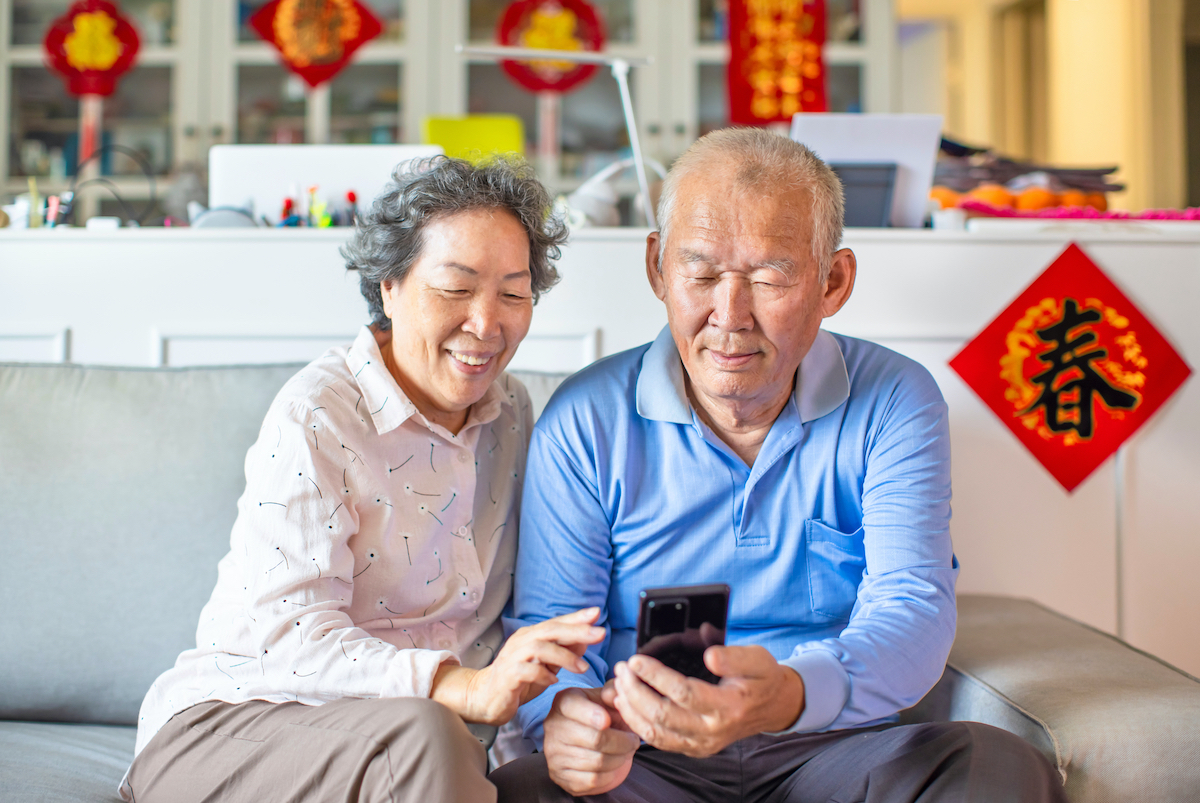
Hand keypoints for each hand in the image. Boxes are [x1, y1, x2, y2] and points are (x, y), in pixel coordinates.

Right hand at [431, 607, 603, 725]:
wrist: (485, 697)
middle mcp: (522, 641)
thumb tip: (587, 638)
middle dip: (577, 631)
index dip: (577, 617)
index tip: (597, 613)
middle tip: (600, 634)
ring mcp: (512, 657)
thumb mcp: (547, 665)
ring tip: (583, 668)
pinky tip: (553, 681)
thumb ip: (564, 652)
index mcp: (532, 635)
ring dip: (564, 657)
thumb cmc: (520, 680)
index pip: (557, 622)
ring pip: (540, 648)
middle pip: (550, 630)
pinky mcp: (507, 676)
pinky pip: (527, 670)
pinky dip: (543, 674)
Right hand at [543, 684, 640, 796]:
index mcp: (563, 701)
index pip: (573, 706)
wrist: (590, 740)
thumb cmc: (602, 714)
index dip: (593, 714)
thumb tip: (616, 695)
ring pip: (597, 761)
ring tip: (626, 751)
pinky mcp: (560, 775)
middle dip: (622, 741)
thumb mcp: (607, 698)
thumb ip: (614, 691)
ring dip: (619, 758)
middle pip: (594, 739)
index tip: (608, 720)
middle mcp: (553, 726)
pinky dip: (610, 775)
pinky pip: (592, 780)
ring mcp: (554, 753)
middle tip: (633, 740)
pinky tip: (614, 765)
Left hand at [611, 645, 803, 756]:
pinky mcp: (693, 748)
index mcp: (729, 707)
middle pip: (662, 715)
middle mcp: (713, 731)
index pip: (683, 693)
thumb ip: (734, 657)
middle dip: (635, 691)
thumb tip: (709, 655)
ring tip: (619, 683)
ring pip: (655, 733)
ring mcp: (701, 743)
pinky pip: (658, 741)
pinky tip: (626, 703)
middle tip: (622, 668)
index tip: (636, 659)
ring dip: (631, 708)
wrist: (772, 706)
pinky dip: (637, 723)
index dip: (655, 676)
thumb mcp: (758, 659)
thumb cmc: (762, 678)